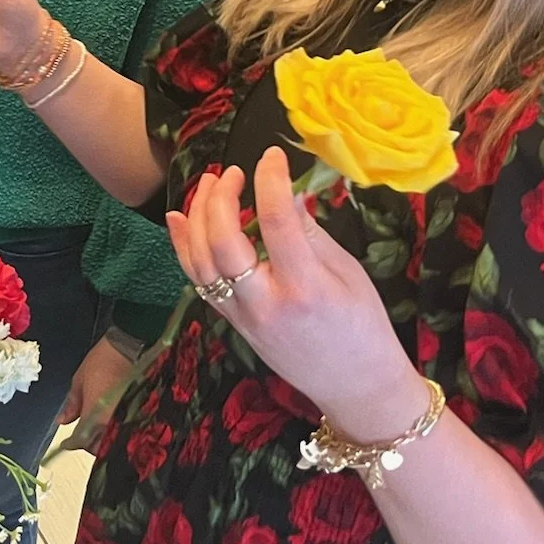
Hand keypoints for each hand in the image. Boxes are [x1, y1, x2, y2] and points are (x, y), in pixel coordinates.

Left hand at [59, 336, 134, 442]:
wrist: (130, 348)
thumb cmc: (104, 360)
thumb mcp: (79, 380)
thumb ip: (72, 404)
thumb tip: (62, 420)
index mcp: (94, 415)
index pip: (81, 440)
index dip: (72, 443)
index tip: (66, 443)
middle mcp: (111, 421)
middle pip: (98, 446)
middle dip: (88, 445)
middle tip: (80, 438)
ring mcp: (126, 418)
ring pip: (112, 441)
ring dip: (102, 441)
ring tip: (95, 433)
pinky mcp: (137, 412)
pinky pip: (123, 430)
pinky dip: (115, 432)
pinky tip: (110, 426)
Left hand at [166, 149, 425, 443]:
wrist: (355, 388)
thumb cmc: (364, 327)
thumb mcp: (348, 274)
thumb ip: (310, 233)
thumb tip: (286, 193)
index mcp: (305, 288)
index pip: (276, 222)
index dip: (270, 181)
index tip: (272, 156)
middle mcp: (265, 304)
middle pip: (223, 243)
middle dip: (220, 198)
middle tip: (233, 172)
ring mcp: (243, 318)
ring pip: (201, 263)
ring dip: (197, 217)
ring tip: (210, 185)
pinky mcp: (232, 324)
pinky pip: (199, 282)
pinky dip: (185, 248)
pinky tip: (180, 218)